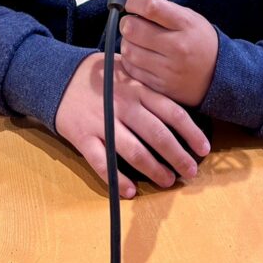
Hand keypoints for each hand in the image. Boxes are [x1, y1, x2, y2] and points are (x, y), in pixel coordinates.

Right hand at [55, 52, 210, 198]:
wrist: (58, 76)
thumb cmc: (99, 76)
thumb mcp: (127, 70)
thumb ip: (149, 84)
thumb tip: (180, 101)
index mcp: (137, 89)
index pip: (172, 111)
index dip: (191, 132)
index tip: (204, 149)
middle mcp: (124, 106)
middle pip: (157, 134)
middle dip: (178, 156)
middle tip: (191, 172)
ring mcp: (103, 122)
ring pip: (134, 151)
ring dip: (154, 170)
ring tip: (168, 181)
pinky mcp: (83, 137)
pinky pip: (102, 163)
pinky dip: (116, 180)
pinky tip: (129, 192)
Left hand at [119, 0, 218, 107]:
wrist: (218, 75)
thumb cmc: (202, 43)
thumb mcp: (191, 18)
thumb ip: (165, 9)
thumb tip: (137, 2)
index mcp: (186, 25)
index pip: (151, 7)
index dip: (134, 2)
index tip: (131, 2)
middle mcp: (177, 47)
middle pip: (133, 28)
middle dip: (127, 22)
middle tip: (131, 22)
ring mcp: (167, 69)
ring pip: (129, 50)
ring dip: (127, 42)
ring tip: (135, 40)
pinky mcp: (160, 86)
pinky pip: (132, 69)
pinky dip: (130, 60)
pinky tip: (138, 55)